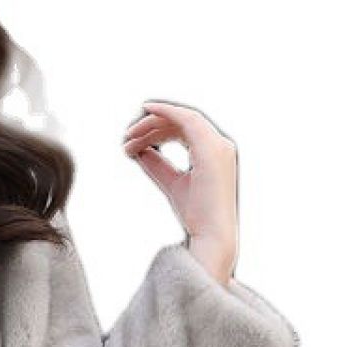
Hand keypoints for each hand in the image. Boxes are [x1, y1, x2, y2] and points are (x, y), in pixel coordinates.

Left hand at [122, 100, 238, 285]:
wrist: (211, 236)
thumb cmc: (196, 215)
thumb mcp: (171, 184)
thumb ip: (157, 165)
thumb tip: (138, 150)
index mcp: (212, 154)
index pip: (183, 131)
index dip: (157, 129)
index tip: (132, 137)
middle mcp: (220, 146)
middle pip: (181, 123)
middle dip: (151, 126)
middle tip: (126, 138)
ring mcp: (218, 146)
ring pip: (182, 119)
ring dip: (152, 123)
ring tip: (128, 136)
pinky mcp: (212, 150)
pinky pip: (187, 120)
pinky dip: (167, 112)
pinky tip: (148, 110)